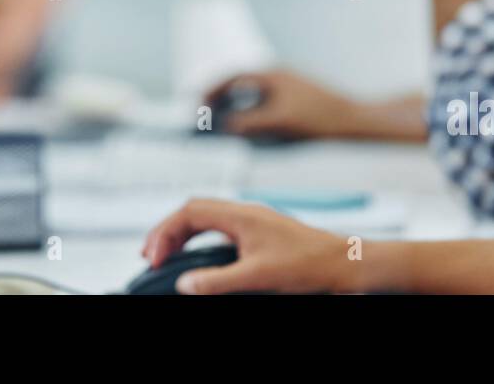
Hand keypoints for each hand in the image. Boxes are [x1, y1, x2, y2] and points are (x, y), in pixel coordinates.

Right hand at [141, 198, 351, 293]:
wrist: (343, 262)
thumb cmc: (310, 264)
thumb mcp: (258, 276)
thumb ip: (218, 280)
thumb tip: (185, 283)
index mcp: (241, 215)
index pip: (190, 212)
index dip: (165, 231)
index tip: (155, 256)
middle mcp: (245, 212)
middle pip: (193, 210)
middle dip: (167, 229)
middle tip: (151, 254)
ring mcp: (253, 220)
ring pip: (206, 216)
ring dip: (183, 231)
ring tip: (166, 253)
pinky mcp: (260, 231)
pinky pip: (219, 225)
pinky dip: (200, 236)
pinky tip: (198, 254)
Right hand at [205, 69, 365, 139]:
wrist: (353, 120)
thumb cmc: (318, 118)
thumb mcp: (279, 121)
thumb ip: (250, 122)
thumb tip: (227, 125)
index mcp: (272, 75)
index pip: (234, 76)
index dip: (212, 89)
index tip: (197, 102)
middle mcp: (278, 76)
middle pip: (241, 83)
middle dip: (221, 96)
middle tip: (204, 112)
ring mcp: (288, 87)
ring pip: (253, 93)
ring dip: (236, 104)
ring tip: (220, 121)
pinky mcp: (295, 99)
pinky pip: (265, 101)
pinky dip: (250, 111)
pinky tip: (248, 127)